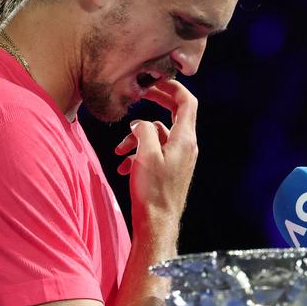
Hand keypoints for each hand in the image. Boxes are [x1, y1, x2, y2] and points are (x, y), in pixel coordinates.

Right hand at [114, 79, 198, 231]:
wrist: (156, 224)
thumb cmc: (152, 192)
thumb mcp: (145, 155)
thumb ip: (144, 131)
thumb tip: (140, 122)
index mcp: (184, 139)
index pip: (187, 102)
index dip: (173, 87)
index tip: (155, 81)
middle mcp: (186, 146)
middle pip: (174, 114)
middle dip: (155, 104)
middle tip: (139, 95)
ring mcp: (178, 158)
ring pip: (158, 135)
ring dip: (137, 138)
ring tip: (119, 149)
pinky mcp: (170, 168)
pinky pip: (154, 151)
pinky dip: (139, 153)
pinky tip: (124, 166)